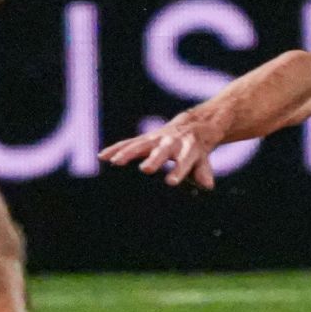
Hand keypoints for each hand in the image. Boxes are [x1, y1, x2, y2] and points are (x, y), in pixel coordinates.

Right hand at [99, 112, 224, 189]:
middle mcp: (171, 143)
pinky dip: (116, 149)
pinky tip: (102, 156)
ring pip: (141, 145)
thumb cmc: (197, 149)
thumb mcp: (203, 159)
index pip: (184, 161)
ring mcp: (156, 139)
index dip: (178, 171)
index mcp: (188, 150)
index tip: (170, 182)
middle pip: (162, 152)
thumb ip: (203, 172)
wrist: (194, 125)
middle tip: (146, 169)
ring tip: (115, 162)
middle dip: (154, 160)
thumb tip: (208, 186)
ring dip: (128, 153)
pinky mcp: (144, 139)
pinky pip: (128, 143)